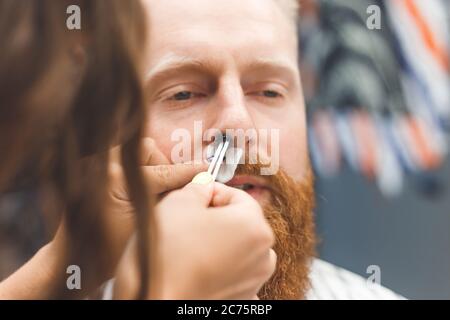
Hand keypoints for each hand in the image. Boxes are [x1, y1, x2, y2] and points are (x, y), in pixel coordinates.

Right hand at [114, 181, 275, 299]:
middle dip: (220, 218)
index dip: (214, 192)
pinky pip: (236, 274)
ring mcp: (254, 281)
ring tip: (192, 245)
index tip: (197, 196)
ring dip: (222, 242)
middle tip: (191, 220)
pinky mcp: (242, 299)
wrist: (152, 298)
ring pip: (241, 248)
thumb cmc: (166, 254)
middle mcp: (262, 255)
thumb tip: (204, 186)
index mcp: (254, 226)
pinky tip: (199, 266)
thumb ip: (198, 187)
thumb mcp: (178, 202)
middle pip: (243, 223)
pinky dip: (222, 268)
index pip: (239, 195)